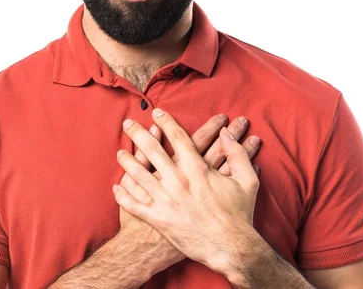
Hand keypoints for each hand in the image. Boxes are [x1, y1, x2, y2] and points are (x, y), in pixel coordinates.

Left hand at [114, 111, 260, 275]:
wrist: (230, 248)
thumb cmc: (239, 215)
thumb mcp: (246, 180)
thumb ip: (237, 154)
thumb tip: (226, 134)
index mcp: (197, 169)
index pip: (177, 137)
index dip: (165, 122)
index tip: (156, 113)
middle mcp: (177, 181)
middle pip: (152, 150)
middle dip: (137, 134)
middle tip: (127, 123)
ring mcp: (165, 200)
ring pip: (138, 175)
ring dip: (127, 161)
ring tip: (120, 152)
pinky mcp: (159, 219)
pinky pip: (135, 205)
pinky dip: (123, 195)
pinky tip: (116, 186)